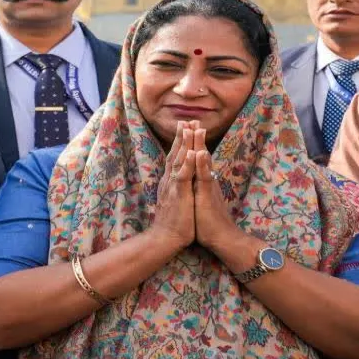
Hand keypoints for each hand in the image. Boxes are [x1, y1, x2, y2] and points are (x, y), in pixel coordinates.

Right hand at [149, 122, 196, 249]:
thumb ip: (176, 187)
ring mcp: (173, 186)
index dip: (180, 142)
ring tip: (190, 128)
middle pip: (176, 154)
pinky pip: (184, 176)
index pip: (175, 157)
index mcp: (171, 181)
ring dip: (185, 144)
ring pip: (180, 160)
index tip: (185, 127)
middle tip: (187, 120)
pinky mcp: (179, 195)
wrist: (164, 239)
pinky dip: (189, 163)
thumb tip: (179, 178)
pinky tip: (194, 152)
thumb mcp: (175, 199)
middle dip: (182, 136)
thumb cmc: (173, 222)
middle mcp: (170, 180)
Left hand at [190, 133, 239, 251]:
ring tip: (197, 128)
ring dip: (200, 144)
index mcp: (202, 181)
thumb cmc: (210, 222)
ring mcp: (208, 186)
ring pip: (203, 162)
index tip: (188, 128)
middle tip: (193, 120)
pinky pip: (204, 177)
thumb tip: (198, 179)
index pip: (197, 159)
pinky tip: (201, 152)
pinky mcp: (208, 195)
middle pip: (201, 154)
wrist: (223, 238)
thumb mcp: (202, 200)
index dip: (192, 144)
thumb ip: (201, 188)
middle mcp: (206, 180)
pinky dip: (202, 164)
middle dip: (196, 137)